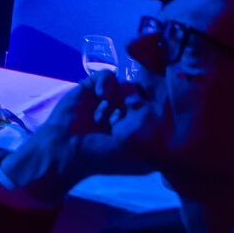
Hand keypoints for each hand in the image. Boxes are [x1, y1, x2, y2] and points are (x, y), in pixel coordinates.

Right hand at [0, 70, 161, 202]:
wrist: (66, 149)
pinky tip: (99, 97)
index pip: (156, 110)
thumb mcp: (137, 153)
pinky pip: (106, 75)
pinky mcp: (91, 88)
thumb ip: (154, 132)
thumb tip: (167, 109)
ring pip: (126, 83)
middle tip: (125, 112)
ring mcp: (108, 99)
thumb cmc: (102, 157)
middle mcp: (126, 113)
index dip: (154, 109)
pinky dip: (104, 84)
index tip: (147, 117)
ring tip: (107, 110)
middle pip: (142, 94)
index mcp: (138, 130)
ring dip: (118, 95)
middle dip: (136, 101)